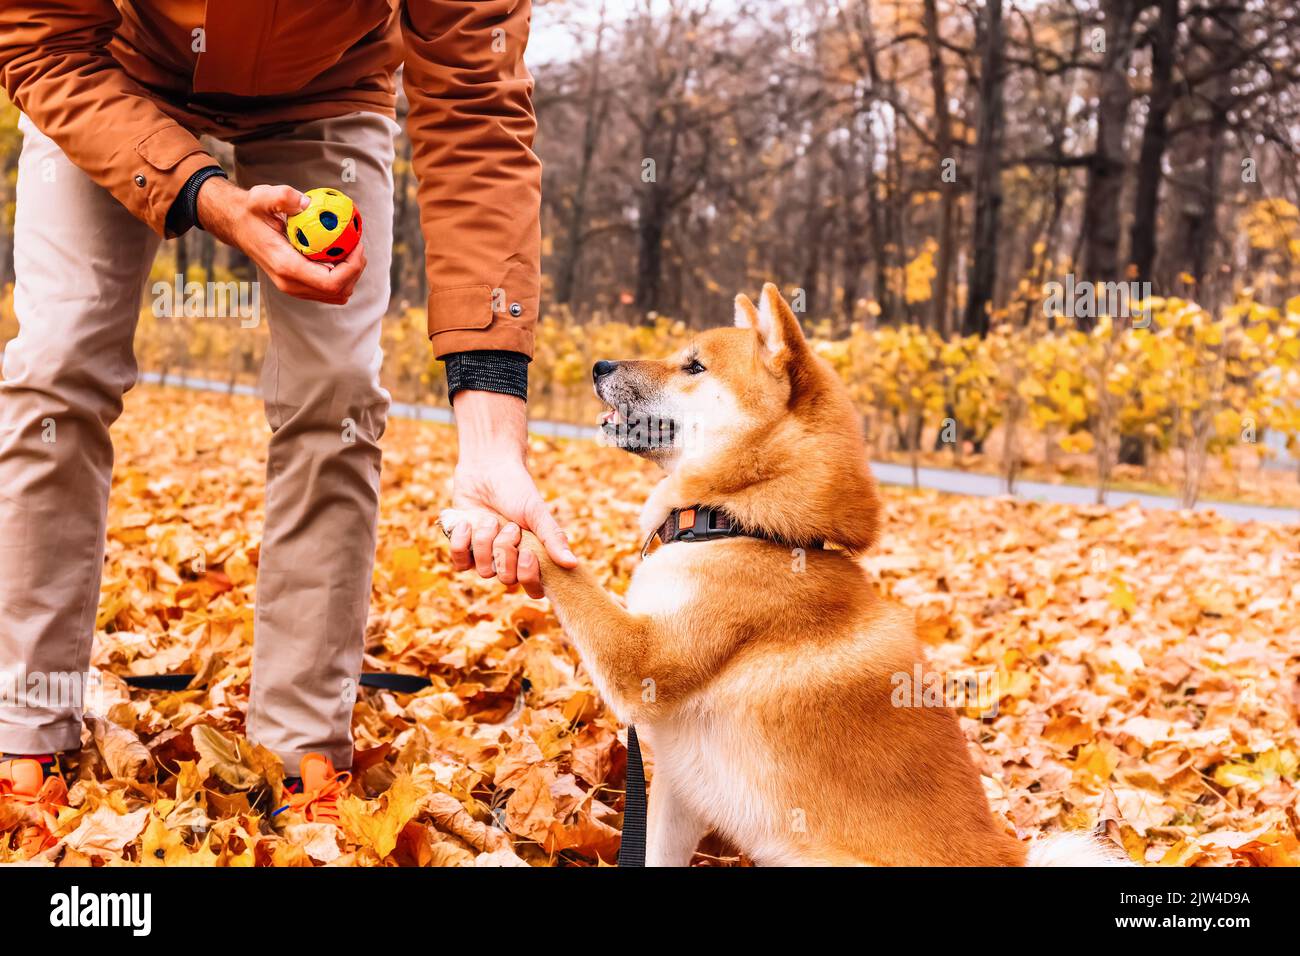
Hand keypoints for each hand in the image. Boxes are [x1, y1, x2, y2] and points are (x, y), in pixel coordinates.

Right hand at [196, 177, 365, 304]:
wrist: (236, 225)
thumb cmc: (252, 210)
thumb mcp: (262, 196)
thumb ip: (283, 197)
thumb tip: (307, 204)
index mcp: (286, 267)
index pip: (330, 282)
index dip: (352, 267)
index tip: (356, 244)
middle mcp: (290, 284)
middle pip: (338, 291)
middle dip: (355, 270)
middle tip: (357, 244)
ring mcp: (293, 288)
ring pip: (336, 294)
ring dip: (350, 274)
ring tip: (350, 248)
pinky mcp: (297, 286)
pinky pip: (328, 289)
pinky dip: (341, 275)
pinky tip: (338, 252)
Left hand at [441, 390, 576, 597]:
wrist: (486, 468)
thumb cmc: (517, 489)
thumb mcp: (537, 512)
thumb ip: (553, 538)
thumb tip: (572, 564)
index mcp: (531, 556)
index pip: (533, 589)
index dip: (528, 577)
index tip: (527, 552)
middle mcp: (509, 561)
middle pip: (506, 580)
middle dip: (505, 551)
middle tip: (509, 527)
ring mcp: (485, 557)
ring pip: (483, 571)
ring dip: (485, 542)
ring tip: (489, 519)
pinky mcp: (464, 549)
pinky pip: (459, 563)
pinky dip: (461, 543)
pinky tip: (466, 524)